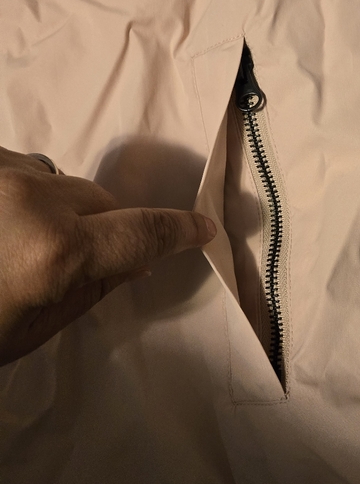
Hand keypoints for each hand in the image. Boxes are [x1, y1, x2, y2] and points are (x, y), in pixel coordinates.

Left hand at [0, 146, 215, 365]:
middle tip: (77, 256)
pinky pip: (24, 170)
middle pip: (101, 200)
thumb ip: (96, 287)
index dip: (178, 230)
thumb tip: (140, 260)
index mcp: (54, 253)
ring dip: (60, 207)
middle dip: (102, 226)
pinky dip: (24, 192)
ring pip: (63, 182)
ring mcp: (1, 172)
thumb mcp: (33, 327)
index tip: (201, 227)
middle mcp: (33, 200)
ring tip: (18, 236)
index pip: (142, 232)